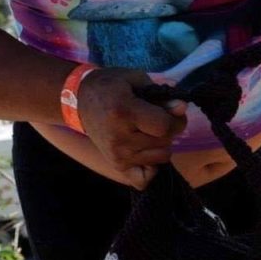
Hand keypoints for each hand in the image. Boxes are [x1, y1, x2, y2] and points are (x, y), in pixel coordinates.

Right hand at [76, 67, 187, 188]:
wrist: (79, 99)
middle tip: (154, 119)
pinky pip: (144, 179)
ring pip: (161, 157)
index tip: (170, 110)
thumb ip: (161, 95)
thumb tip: (182, 108)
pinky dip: (150, 168)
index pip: (165, 126)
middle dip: (168, 129)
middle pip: (165, 142)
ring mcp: (117, 155)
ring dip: (161, 145)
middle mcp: (119, 137)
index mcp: (123, 112)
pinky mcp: (116, 165)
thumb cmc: (111, 86)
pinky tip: (145, 152)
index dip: (175, 118)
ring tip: (147, 132)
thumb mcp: (135, 80)